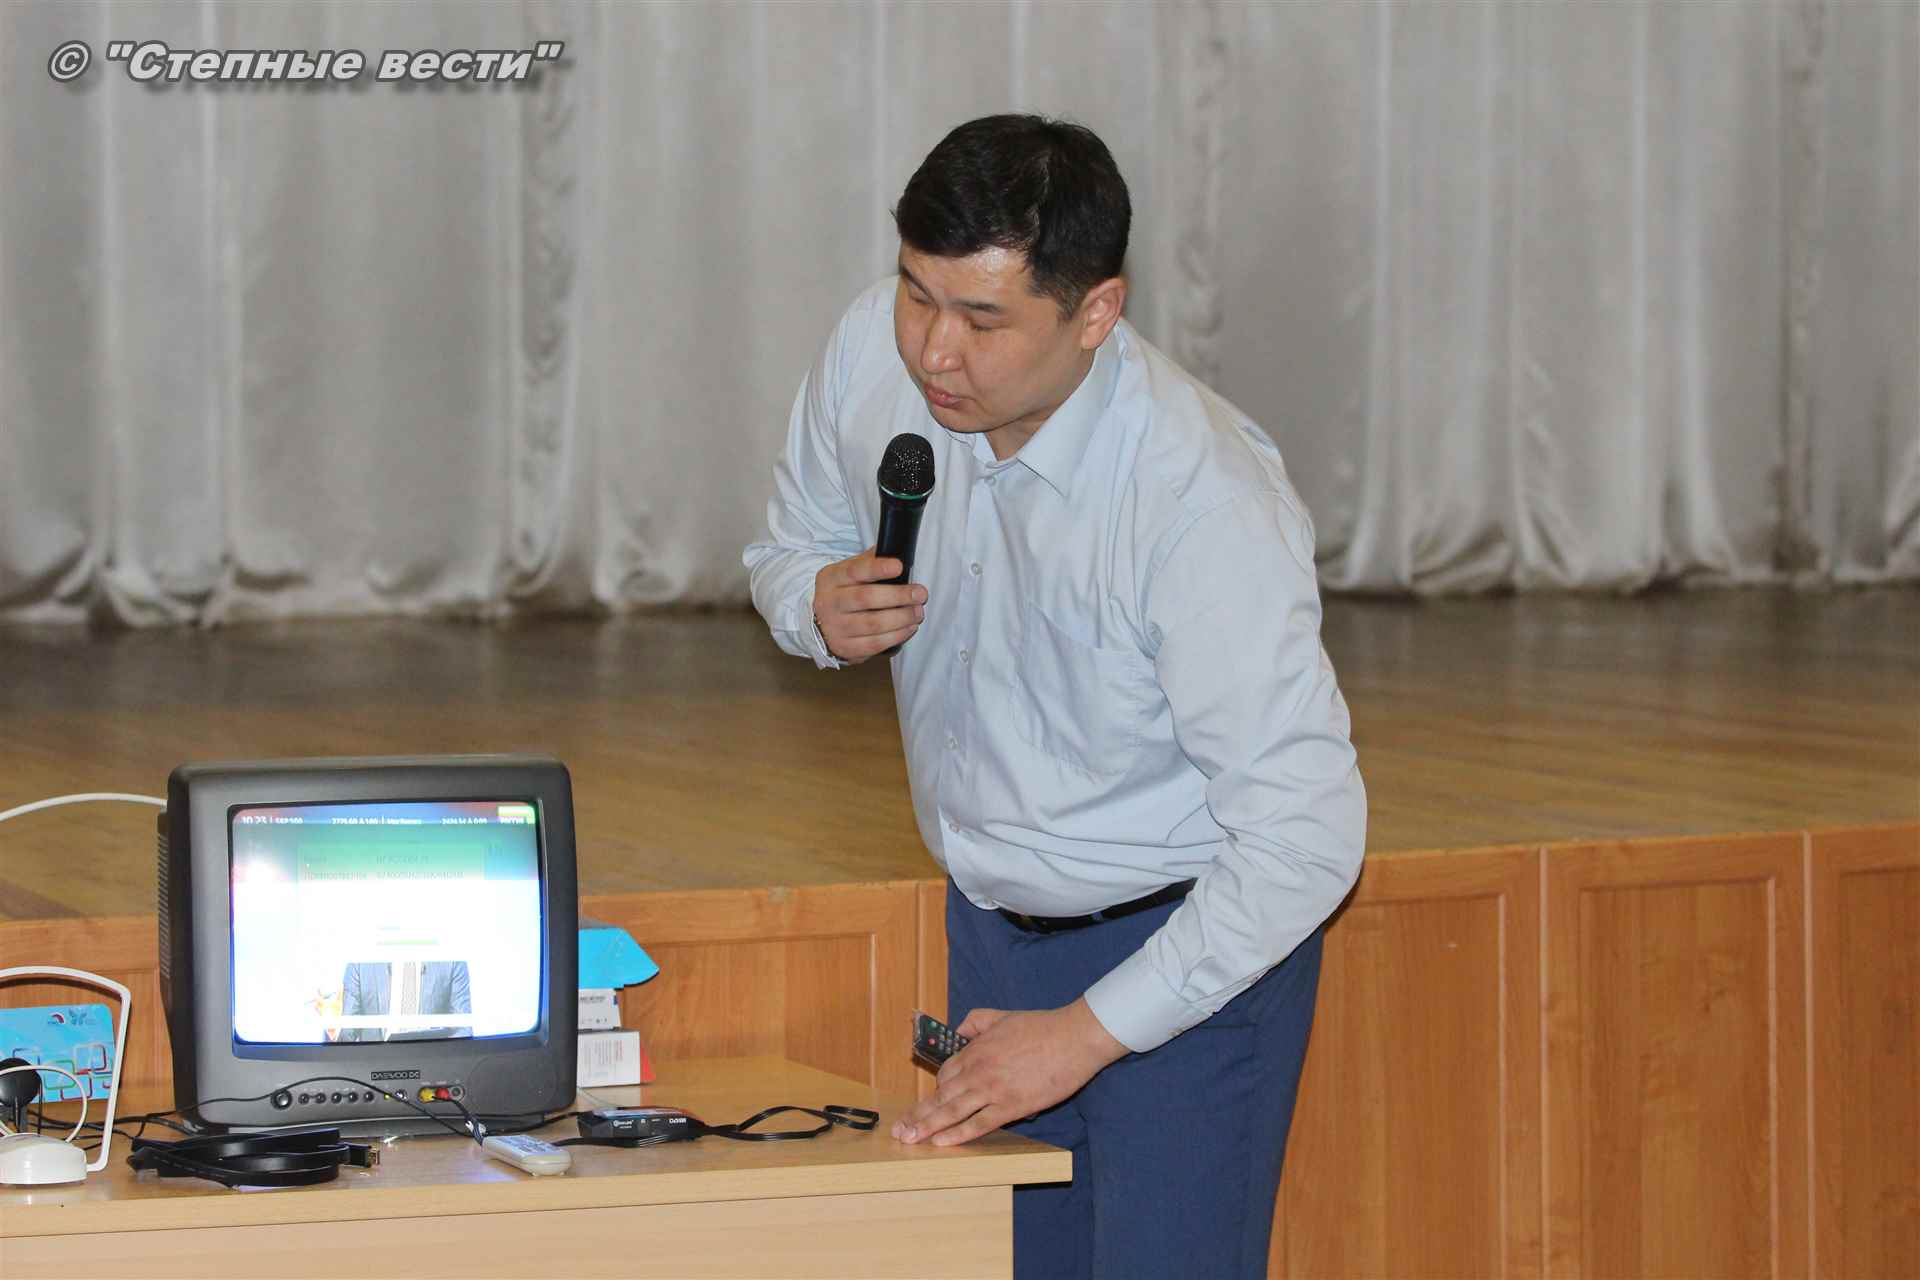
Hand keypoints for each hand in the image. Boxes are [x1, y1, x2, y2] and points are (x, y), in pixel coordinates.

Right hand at [814, 547, 926, 662]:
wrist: (821, 624)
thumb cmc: (844, 593)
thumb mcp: (848, 572)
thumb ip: (869, 561)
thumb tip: (897, 548)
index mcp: (831, 578)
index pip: (854, 570)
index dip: (878, 568)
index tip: (899, 566)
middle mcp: (829, 603)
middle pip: (866, 598)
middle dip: (898, 596)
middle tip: (920, 594)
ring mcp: (835, 628)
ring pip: (873, 624)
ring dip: (901, 618)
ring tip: (918, 612)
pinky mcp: (845, 648)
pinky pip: (874, 643)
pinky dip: (896, 636)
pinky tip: (909, 627)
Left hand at [892, 999, 1128, 1146]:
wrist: (1073, 1038)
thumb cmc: (1041, 1027)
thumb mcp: (1001, 1016)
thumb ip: (975, 1021)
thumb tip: (959, 1030)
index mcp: (976, 1050)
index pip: (945, 1074)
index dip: (935, 1090)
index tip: (927, 1104)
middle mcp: (979, 1071)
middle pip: (941, 1097)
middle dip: (918, 1115)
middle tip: (899, 1131)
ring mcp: (994, 1091)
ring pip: (953, 1112)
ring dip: (928, 1127)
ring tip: (910, 1140)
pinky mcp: (1012, 1106)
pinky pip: (979, 1124)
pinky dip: (958, 1135)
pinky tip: (942, 1143)